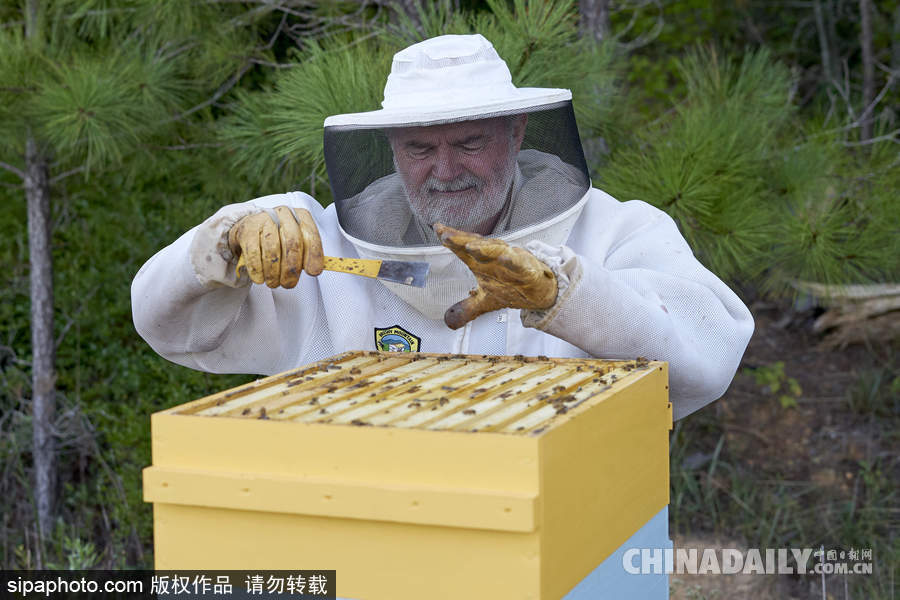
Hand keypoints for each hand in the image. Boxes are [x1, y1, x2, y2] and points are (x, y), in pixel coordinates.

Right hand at [228, 206, 323, 287]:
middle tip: (288, 284)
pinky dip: (257, 270)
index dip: (313, 256)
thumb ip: (307, 254)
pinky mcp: (247, 229)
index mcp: (301, 216)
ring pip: (272, 250)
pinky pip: (254, 253)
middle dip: (291, 269)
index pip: (311, 236)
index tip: (313, 272)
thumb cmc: (279, 238)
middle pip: (292, 243)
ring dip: (273, 272)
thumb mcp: (297, 243)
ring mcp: (264, 219)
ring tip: (274, 283)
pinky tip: (260, 279)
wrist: (251, 229)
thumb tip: (314, 270)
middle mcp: (283, 214)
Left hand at [434, 223, 557, 328]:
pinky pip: (519, 265)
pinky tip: (505, 256)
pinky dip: (513, 260)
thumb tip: (449, 321)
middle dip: (461, 240)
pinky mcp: (527, 271)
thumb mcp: (486, 301)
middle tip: (446, 236)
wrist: (541, 293)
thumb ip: (467, 308)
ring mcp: (511, 263)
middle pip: (476, 247)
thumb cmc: (514, 288)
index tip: (438, 229)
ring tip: (470, 246)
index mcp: (483, 264)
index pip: (464, 250)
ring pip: (497, 253)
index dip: (451, 239)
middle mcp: (495, 259)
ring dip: (483, 249)